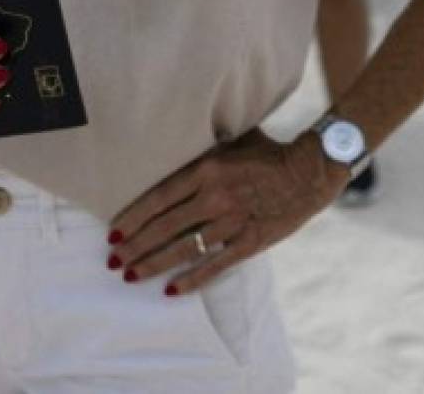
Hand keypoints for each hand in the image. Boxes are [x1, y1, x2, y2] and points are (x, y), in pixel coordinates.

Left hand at [108, 128, 345, 294]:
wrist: (310, 171)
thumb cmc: (269, 152)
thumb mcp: (234, 139)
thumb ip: (207, 145)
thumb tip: (179, 132)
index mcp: (207, 169)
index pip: (159, 197)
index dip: (133, 218)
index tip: (114, 232)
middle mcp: (215, 196)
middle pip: (164, 227)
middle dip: (135, 246)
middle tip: (113, 260)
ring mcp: (233, 221)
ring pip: (184, 249)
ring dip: (154, 264)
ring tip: (132, 275)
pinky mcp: (250, 241)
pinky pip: (215, 265)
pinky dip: (192, 280)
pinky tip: (172, 290)